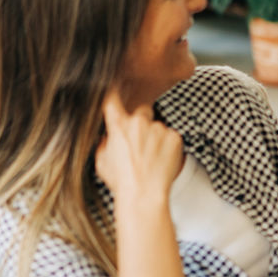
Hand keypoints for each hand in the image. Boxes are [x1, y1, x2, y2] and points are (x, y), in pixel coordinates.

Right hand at [94, 89, 183, 205]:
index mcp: (118, 127)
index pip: (112, 99)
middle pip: (142, 111)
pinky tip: (162, 161)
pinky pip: (171, 136)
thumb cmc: (122, 182)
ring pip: (158, 127)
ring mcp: (159, 129)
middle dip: (141, 121)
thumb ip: (105, 142)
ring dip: (156, 137)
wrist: (145, 196)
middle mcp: (139, 123)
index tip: (115, 81)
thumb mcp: (102, 162)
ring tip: (151, 159)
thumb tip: (109, 135)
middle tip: (140, 143)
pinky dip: (168, 146)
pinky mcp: (175, 137)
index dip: (113, 89)